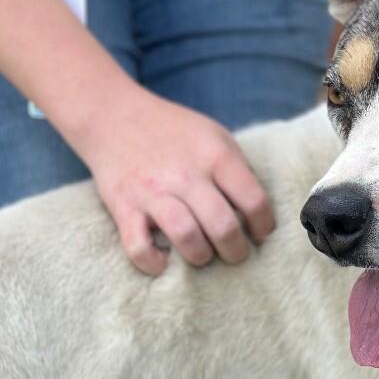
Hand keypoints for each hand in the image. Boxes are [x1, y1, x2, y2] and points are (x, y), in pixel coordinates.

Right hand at [79, 85, 273, 274]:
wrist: (115, 116)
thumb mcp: (215, 136)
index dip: (263, 225)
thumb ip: (237, 169)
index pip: (253, 200)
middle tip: (235, 253)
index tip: (260, 234)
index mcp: (215, 156)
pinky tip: (163, 261)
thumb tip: (257, 210)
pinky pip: (138, 247)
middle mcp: (186, 175)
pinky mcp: (123, 207)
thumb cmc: (174, 131)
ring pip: (186, 236)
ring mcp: (152, 192)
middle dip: (236, 250)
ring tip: (203, 255)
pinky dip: (152, 262)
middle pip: (223, 225)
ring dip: (201, 256)